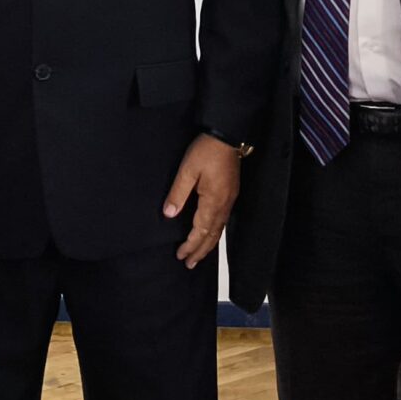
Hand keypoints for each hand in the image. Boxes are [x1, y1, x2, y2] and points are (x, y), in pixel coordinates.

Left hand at [165, 134, 240, 268]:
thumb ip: (178, 193)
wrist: (227, 135)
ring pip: (219, 229)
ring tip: (198, 255)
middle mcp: (224, 204)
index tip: (180, 255)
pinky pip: (223, 220)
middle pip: (213, 235)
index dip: (190, 245)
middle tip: (189, 264)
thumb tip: (169, 214)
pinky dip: (215, 233)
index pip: (201, 231)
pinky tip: (210, 234)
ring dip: (208, 244)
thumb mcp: (187, 170)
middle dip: (200, 251)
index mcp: (213, 201)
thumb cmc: (206, 151)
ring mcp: (230, 200)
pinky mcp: (231, 194)